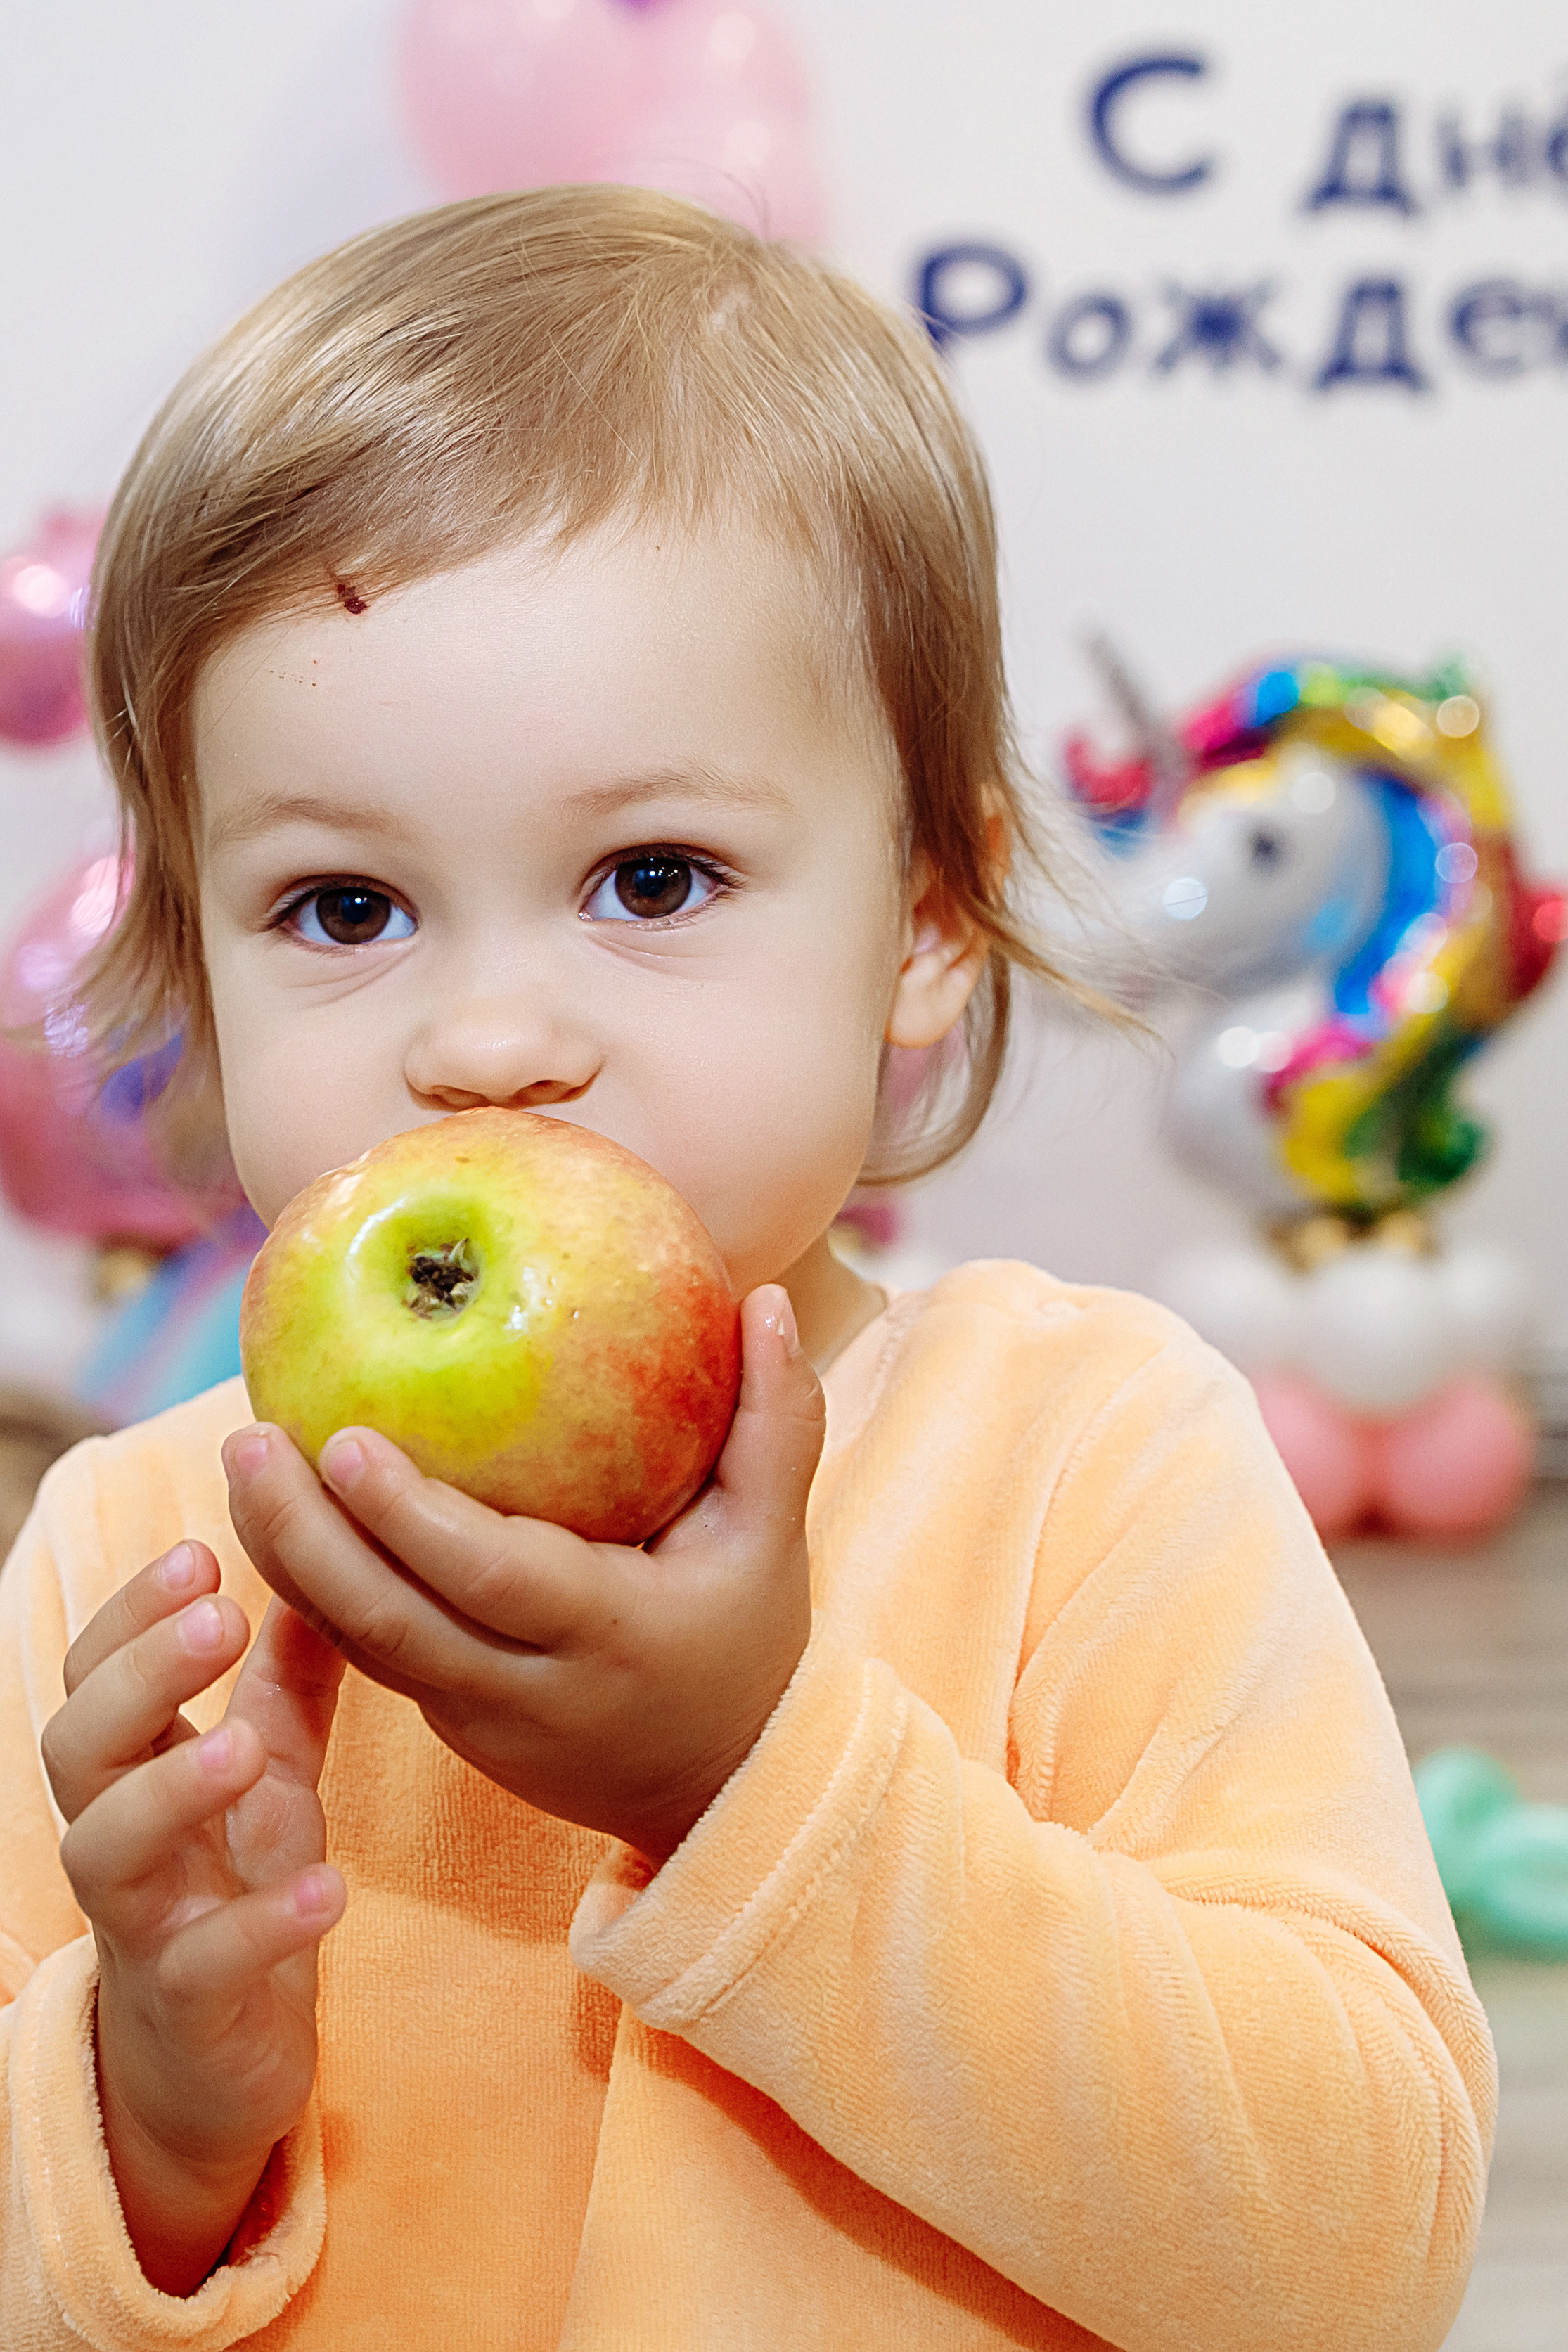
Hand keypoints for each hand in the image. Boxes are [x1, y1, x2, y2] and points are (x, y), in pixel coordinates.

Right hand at [41, 1546, 345, 2294]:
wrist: (220, 2061)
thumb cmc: (233, 1886)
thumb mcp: (272, 1771)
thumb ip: (288, 1679)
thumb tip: (318, 1562)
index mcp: (135, 1769)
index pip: (97, 1673)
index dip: (133, 1612)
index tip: (200, 1550)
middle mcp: (119, 1837)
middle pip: (78, 1745)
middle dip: (139, 1676)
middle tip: (217, 1616)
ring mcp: (144, 1922)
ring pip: (109, 1849)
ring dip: (172, 1789)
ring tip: (242, 1746)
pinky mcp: (190, 2007)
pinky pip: (206, 1963)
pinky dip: (261, 1925)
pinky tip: (326, 1888)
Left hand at [224, 1286, 821, 1863]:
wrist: (719, 1787)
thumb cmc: (747, 1637)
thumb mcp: (775, 1536)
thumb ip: (778, 1419)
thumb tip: (767, 1296)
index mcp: (609, 1635)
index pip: (491, 1578)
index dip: (410, 1517)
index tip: (344, 1437)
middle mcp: (528, 1689)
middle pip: (389, 1620)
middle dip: (306, 1533)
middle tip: (251, 1436)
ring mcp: (475, 1718)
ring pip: (356, 1643)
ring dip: (286, 1556)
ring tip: (242, 1461)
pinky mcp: (444, 1722)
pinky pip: (361, 1650)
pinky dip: (310, 1584)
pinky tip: (272, 1511)